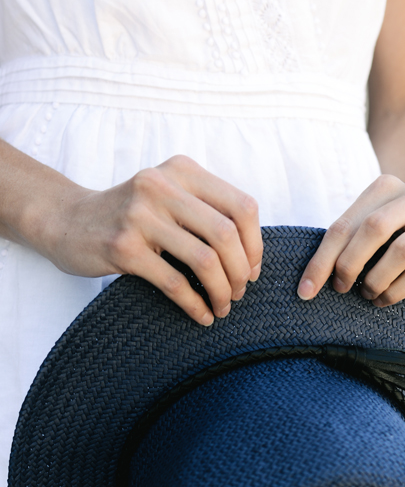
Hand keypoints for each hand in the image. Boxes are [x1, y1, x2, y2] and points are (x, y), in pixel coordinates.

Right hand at [45, 155, 261, 325]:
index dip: (255, 244)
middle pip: (226, 235)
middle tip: (239, 292)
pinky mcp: (122, 247)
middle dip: (240, 272)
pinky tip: (202, 316)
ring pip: (204, 260)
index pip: (241, 207)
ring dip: (221, 291)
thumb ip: (206, 210)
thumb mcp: (169, 194)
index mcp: (182, 171)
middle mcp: (162, 186)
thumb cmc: (130, 214)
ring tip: (223, 305)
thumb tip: (252, 255)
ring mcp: (140, 215)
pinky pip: (175, 283)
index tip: (252, 269)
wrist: (66, 220)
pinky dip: (196, 305)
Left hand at [297, 174, 404, 306]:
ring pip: (403, 251)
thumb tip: (307, 287)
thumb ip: (342, 245)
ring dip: (376, 279)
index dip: (322, 260)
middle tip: (341, 288)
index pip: (346, 224)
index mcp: (387, 186)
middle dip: (350, 264)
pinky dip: (396, 291)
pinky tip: (385, 298)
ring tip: (367, 292)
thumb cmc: (390, 234)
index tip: (305, 291)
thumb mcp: (365, 229)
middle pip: (375, 228)